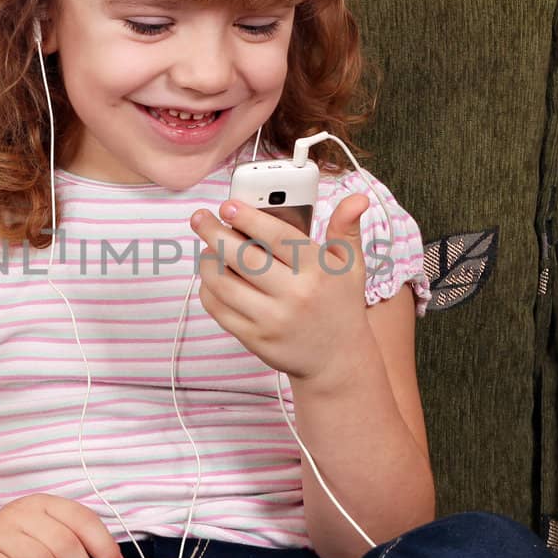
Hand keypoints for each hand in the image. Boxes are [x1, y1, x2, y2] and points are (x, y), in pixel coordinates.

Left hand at [189, 193, 373, 382]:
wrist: (338, 359)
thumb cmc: (340, 304)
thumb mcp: (351, 265)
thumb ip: (346, 228)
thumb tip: (357, 198)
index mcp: (317, 270)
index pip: (276, 236)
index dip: (248, 218)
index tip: (227, 205)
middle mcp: (295, 295)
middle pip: (243, 257)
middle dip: (214, 233)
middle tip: (200, 218)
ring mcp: (272, 320)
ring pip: (224, 284)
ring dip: (207, 261)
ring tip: (206, 248)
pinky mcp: (255, 339)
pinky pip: (220, 310)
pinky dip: (209, 289)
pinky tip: (212, 277)